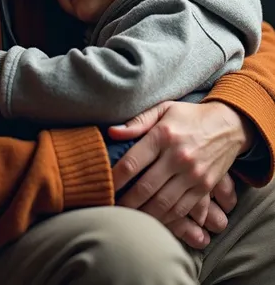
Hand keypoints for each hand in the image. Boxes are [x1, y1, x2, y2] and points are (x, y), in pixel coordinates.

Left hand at [110, 101, 245, 235]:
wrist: (229, 125)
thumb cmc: (189, 116)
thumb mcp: (163, 109)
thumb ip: (137, 122)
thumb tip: (111, 132)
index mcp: (163, 135)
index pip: (132, 162)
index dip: (114, 178)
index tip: (102, 186)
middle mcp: (178, 156)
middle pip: (145, 188)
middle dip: (124, 203)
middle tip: (110, 209)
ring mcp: (193, 174)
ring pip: (162, 203)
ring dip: (142, 215)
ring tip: (127, 219)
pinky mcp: (205, 187)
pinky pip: (181, 210)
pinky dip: (165, 219)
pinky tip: (151, 220)